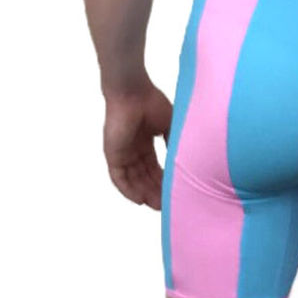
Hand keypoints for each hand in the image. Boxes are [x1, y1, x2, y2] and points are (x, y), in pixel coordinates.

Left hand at [103, 78, 172, 209]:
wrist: (133, 92)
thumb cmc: (151, 102)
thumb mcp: (169, 125)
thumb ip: (173, 142)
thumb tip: (184, 160)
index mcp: (145, 141)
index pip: (154, 167)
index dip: (163, 180)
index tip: (174, 192)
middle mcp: (132, 150)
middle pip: (144, 177)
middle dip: (156, 191)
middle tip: (168, 205)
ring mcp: (122, 153)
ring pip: (133, 180)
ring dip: (144, 193)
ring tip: (157, 206)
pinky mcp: (112, 155)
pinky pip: (119, 178)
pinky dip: (128, 190)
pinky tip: (140, 200)